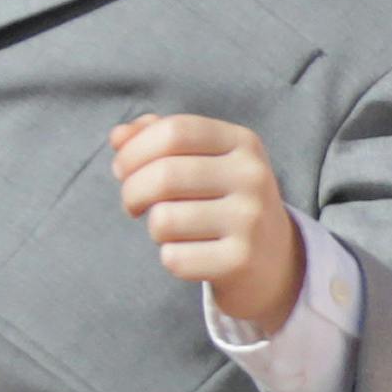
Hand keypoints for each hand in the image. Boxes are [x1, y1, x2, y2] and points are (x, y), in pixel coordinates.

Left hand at [109, 113, 301, 333]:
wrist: (274, 260)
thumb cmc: (224, 201)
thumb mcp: (204, 160)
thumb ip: (159, 138)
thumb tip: (118, 136)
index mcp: (242, 142)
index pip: (175, 131)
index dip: (135, 149)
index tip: (122, 169)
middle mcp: (251, 176)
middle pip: (165, 175)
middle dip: (131, 191)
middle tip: (132, 205)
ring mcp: (250, 220)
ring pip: (164, 220)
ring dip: (154, 228)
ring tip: (170, 230)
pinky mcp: (241, 260)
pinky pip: (175, 258)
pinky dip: (170, 258)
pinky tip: (188, 253)